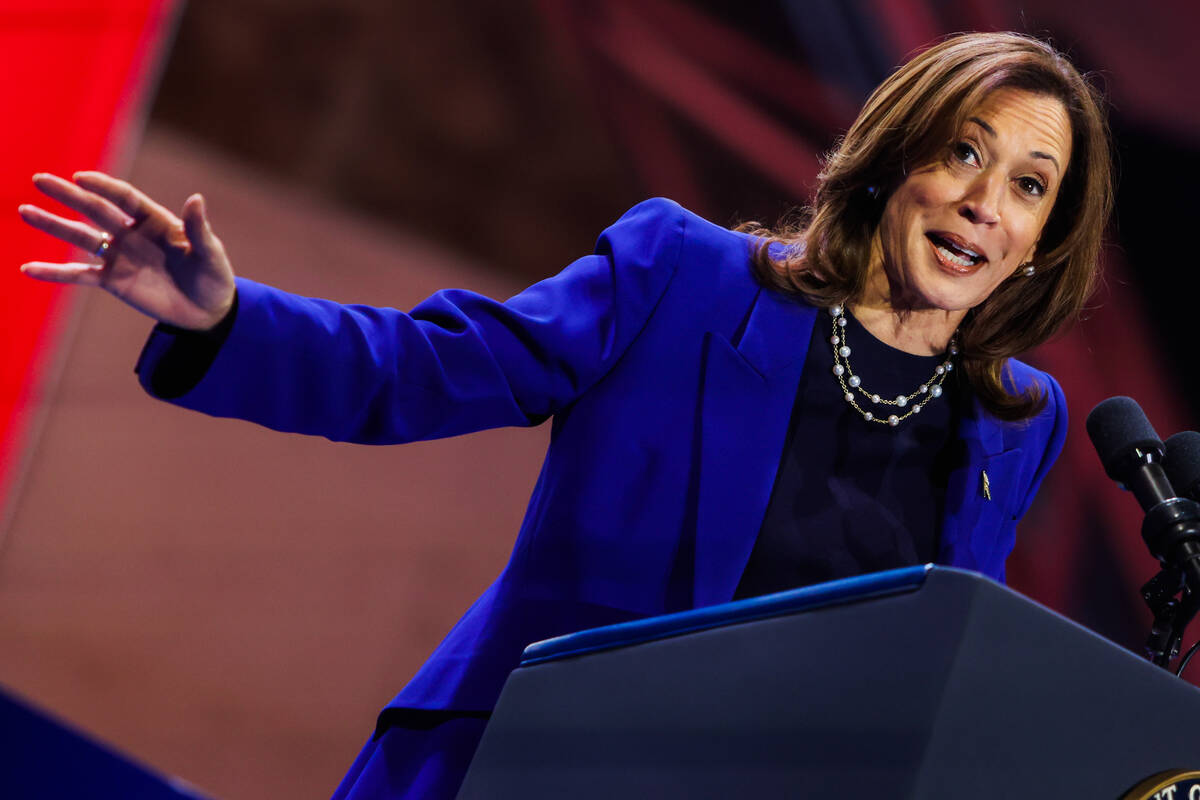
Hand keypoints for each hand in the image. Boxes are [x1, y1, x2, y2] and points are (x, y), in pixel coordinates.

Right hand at [19, 171, 235, 330]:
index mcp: (156, 220)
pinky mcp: (113, 281)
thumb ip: (198, 229)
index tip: (81, 177)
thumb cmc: (214, 277)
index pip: (124, 197)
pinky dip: (56, 273)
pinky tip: (29, 269)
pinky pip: (80, 275)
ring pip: (81, 237)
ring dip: (53, 225)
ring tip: (25, 211)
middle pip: (95, 210)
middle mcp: (132, 233)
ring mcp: (120, 256)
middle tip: (39, 180)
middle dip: (68, 195)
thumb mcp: (210, 254)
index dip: (103, 186)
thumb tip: (196, 199)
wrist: (208, 311)